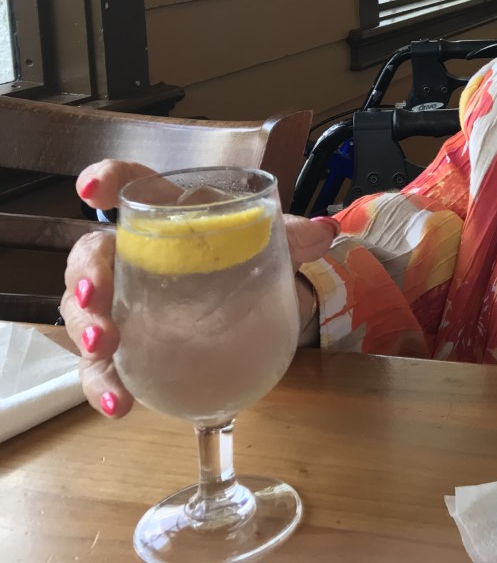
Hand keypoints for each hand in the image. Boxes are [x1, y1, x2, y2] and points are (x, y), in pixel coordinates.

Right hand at [59, 160, 340, 417]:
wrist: (255, 309)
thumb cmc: (247, 259)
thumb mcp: (270, 246)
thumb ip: (292, 236)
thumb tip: (325, 231)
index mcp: (169, 214)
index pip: (132, 186)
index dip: (106, 181)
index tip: (92, 191)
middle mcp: (132, 255)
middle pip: (91, 255)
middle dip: (86, 276)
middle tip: (94, 299)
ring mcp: (123, 303)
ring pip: (83, 312)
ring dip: (87, 331)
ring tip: (103, 350)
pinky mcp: (126, 349)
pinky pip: (104, 366)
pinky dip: (104, 385)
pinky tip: (119, 403)